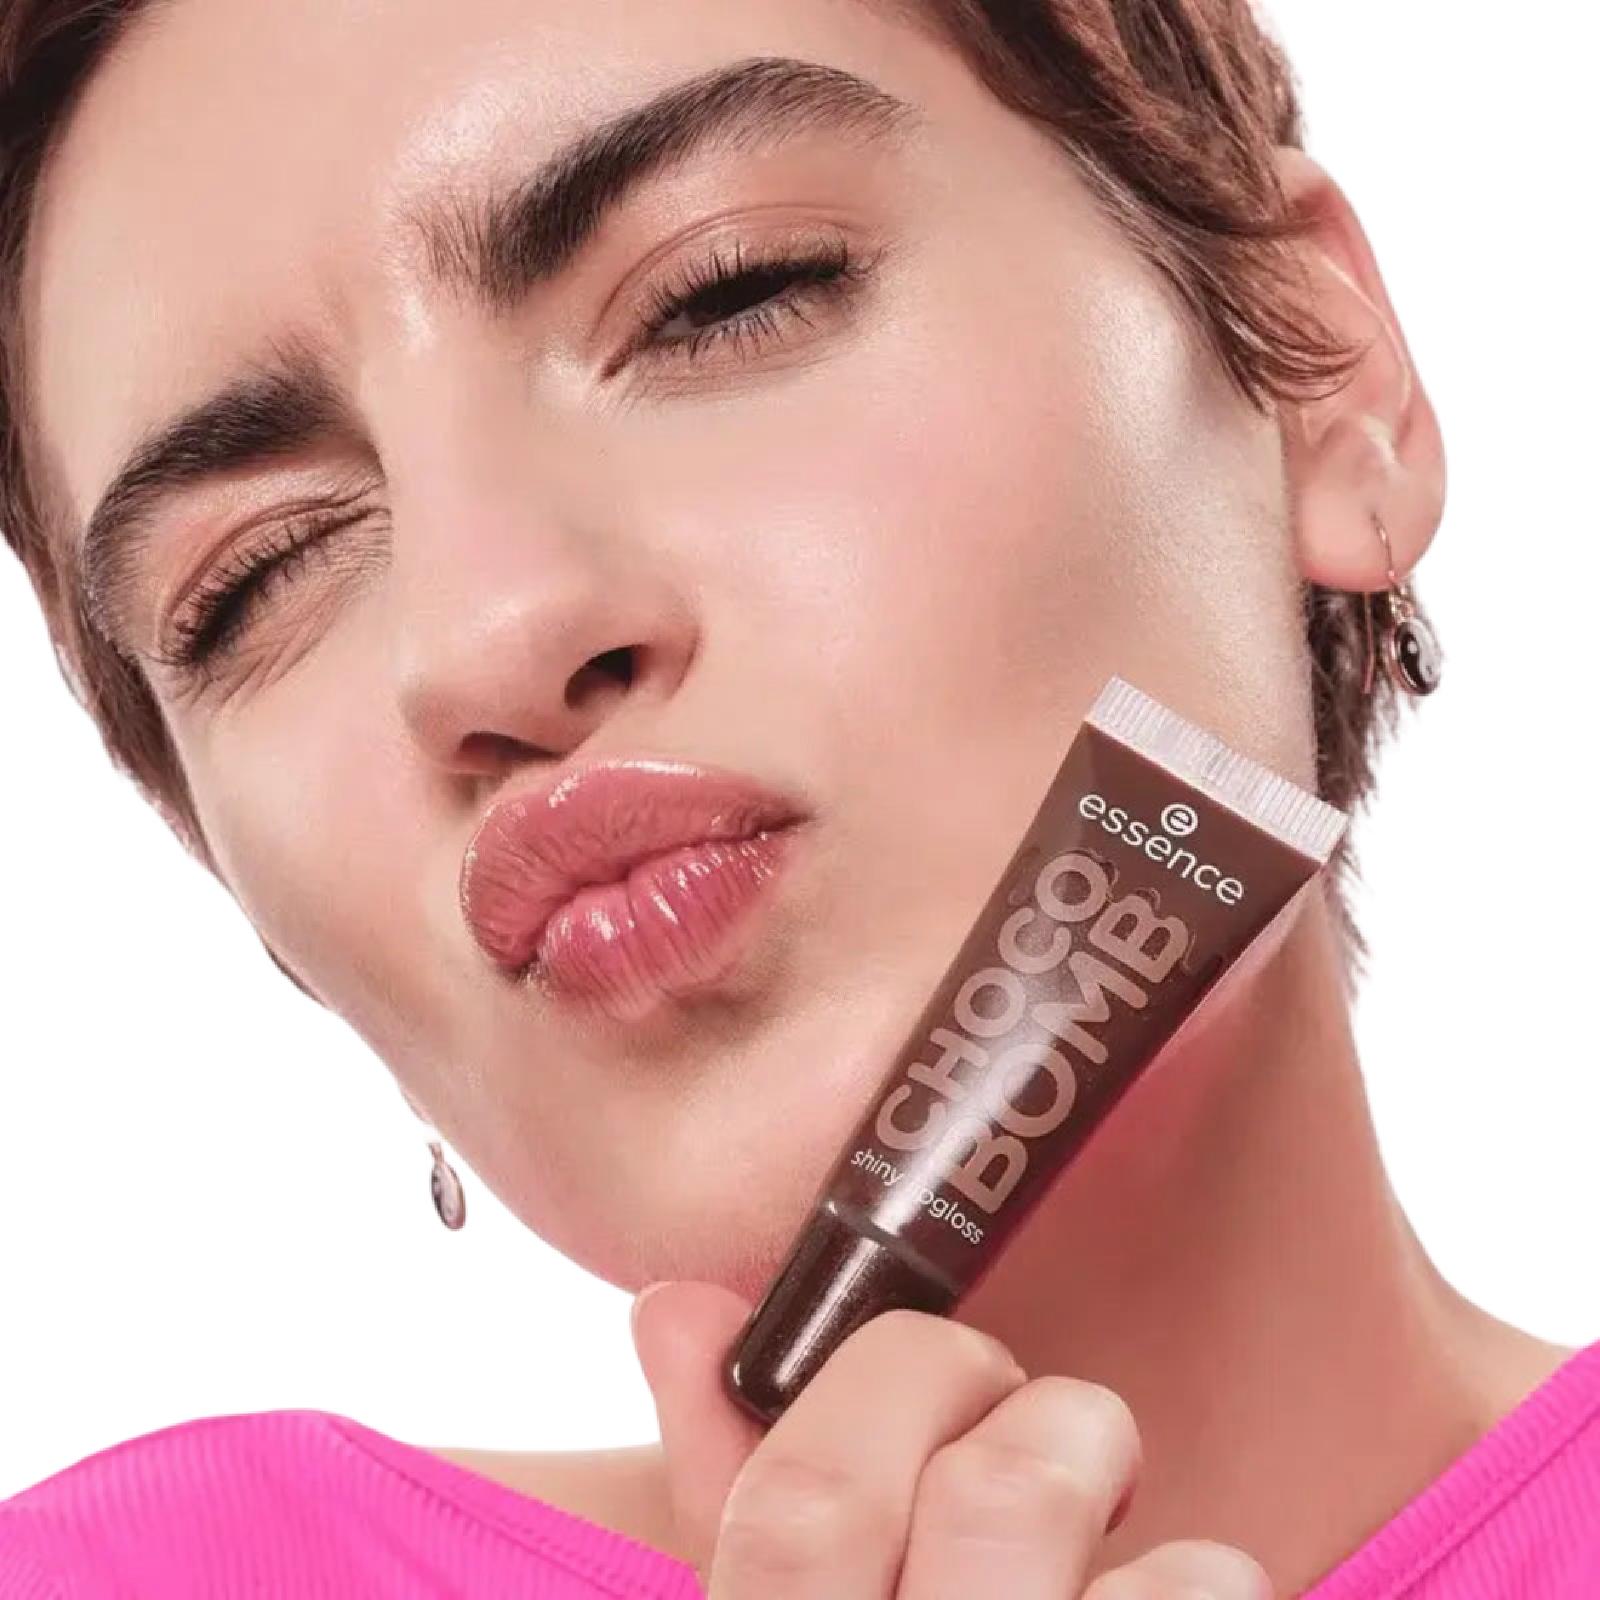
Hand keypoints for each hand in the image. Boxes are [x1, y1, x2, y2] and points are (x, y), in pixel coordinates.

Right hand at [630, 1281, 1272, 1598]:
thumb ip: (717, 1489)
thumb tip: (680, 1309)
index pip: (805, 1509)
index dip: (897, 1386)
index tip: (960, 1378)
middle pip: (1001, 1505)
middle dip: (1049, 1427)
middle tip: (1058, 1449)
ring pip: (1171, 1589)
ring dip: (1165, 1553)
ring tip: (1120, 1569)